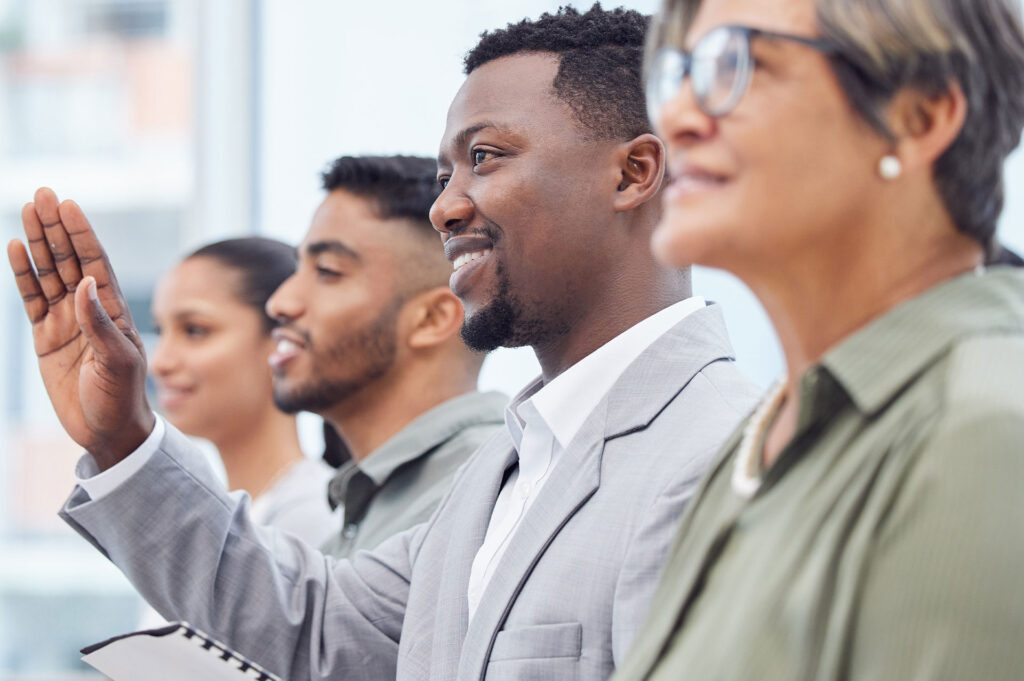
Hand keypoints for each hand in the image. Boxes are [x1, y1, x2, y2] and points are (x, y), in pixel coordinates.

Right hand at [7, 187, 154, 469]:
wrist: (108, 430)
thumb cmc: (122, 397)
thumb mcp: (118, 362)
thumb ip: (100, 324)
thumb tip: (85, 283)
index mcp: (113, 311)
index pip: (95, 263)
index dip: (82, 234)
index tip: (68, 204)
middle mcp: (90, 309)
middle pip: (69, 259)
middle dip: (57, 228)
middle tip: (42, 194)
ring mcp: (67, 320)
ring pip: (48, 273)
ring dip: (38, 243)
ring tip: (27, 209)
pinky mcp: (46, 336)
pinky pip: (32, 298)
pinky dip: (23, 274)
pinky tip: (14, 248)